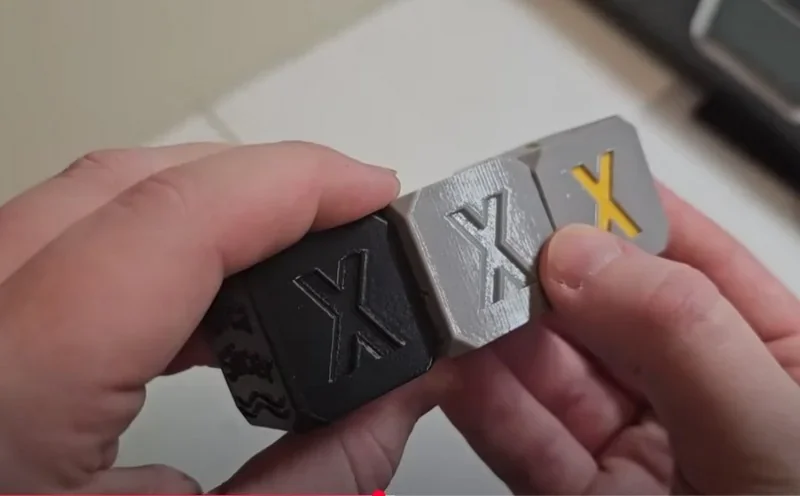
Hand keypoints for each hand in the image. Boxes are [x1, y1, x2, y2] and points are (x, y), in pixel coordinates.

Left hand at [0, 142, 448, 492]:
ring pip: (85, 205)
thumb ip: (314, 478)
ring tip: (297, 247)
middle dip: (255, 183)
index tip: (371, 190)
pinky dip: (154, 250)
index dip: (291, 183)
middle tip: (347, 215)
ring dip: (207, 210)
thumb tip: (397, 396)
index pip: (167, 221)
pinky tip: (211, 292)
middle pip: (118, 185)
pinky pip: (60, 248)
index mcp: (5, 399)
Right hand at [441, 185, 799, 493]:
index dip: (625, 213)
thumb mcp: (771, 428)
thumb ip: (678, 335)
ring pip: (552, 374)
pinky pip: (526, 442)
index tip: (560, 176)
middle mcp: (695, 396)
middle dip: (541, 277)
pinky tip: (461, 372)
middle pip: (604, 313)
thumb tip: (581, 256)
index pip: (690, 261)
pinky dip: (486, 407)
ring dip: (499, 338)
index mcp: (768, 357)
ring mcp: (635, 448)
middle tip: (483, 241)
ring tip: (457, 302)